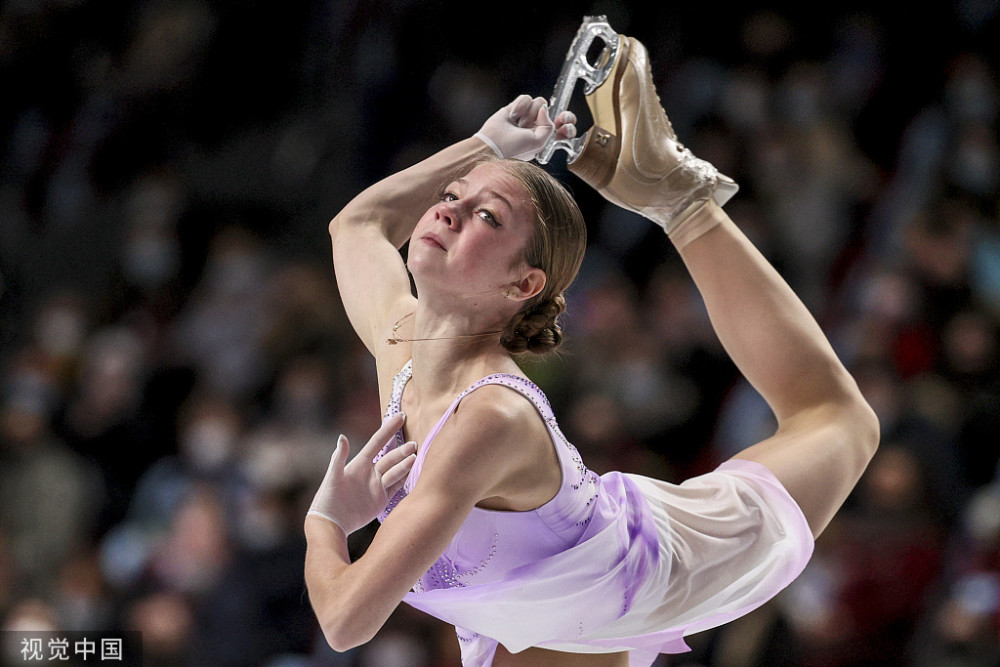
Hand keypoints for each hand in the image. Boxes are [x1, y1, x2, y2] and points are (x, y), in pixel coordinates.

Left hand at [307, 412, 416, 534]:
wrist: (331, 523)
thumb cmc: (328, 497)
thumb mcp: (333, 476)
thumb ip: (339, 457)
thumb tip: (342, 437)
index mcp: (360, 463)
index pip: (378, 442)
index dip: (389, 429)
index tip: (401, 416)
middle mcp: (371, 472)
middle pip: (390, 458)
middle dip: (402, 451)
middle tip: (414, 445)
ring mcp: (377, 486)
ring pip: (396, 472)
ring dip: (406, 464)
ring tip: (416, 458)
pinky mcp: (381, 500)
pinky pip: (397, 487)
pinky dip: (406, 480)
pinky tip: (415, 473)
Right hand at [474, 94, 576, 160]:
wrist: (493, 144)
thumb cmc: (515, 148)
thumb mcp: (539, 143)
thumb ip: (549, 126)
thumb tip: (544, 108)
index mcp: (545, 136)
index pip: (562, 124)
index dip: (567, 120)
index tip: (565, 120)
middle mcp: (536, 125)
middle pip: (550, 109)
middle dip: (542, 115)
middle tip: (530, 124)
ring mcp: (526, 115)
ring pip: (539, 102)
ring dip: (529, 112)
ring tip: (519, 123)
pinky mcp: (516, 107)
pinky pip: (526, 98)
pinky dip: (520, 106)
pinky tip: (513, 116)